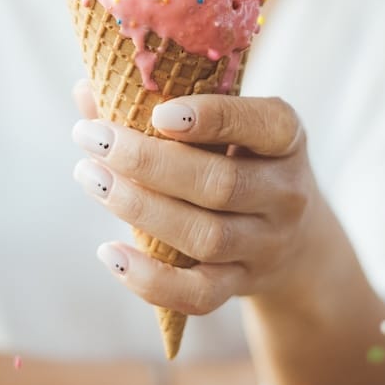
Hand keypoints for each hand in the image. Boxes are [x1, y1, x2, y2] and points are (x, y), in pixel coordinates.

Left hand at [72, 82, 318, 316]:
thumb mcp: (227, 123)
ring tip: (91, 178)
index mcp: (286, 135)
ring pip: (206, 237)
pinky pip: (200, 293)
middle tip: (94, 139)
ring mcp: (267, 244)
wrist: (297, 237)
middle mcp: (285, 191)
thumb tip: (87, 90)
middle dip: (149, 163)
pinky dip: (152, 280)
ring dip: (140, 209)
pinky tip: (110, 253)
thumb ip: (164, 101)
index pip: (259, 125)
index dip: (212, 118)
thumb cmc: (241, 156)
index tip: (158, 114)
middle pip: (220, 184)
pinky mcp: (243, 284)